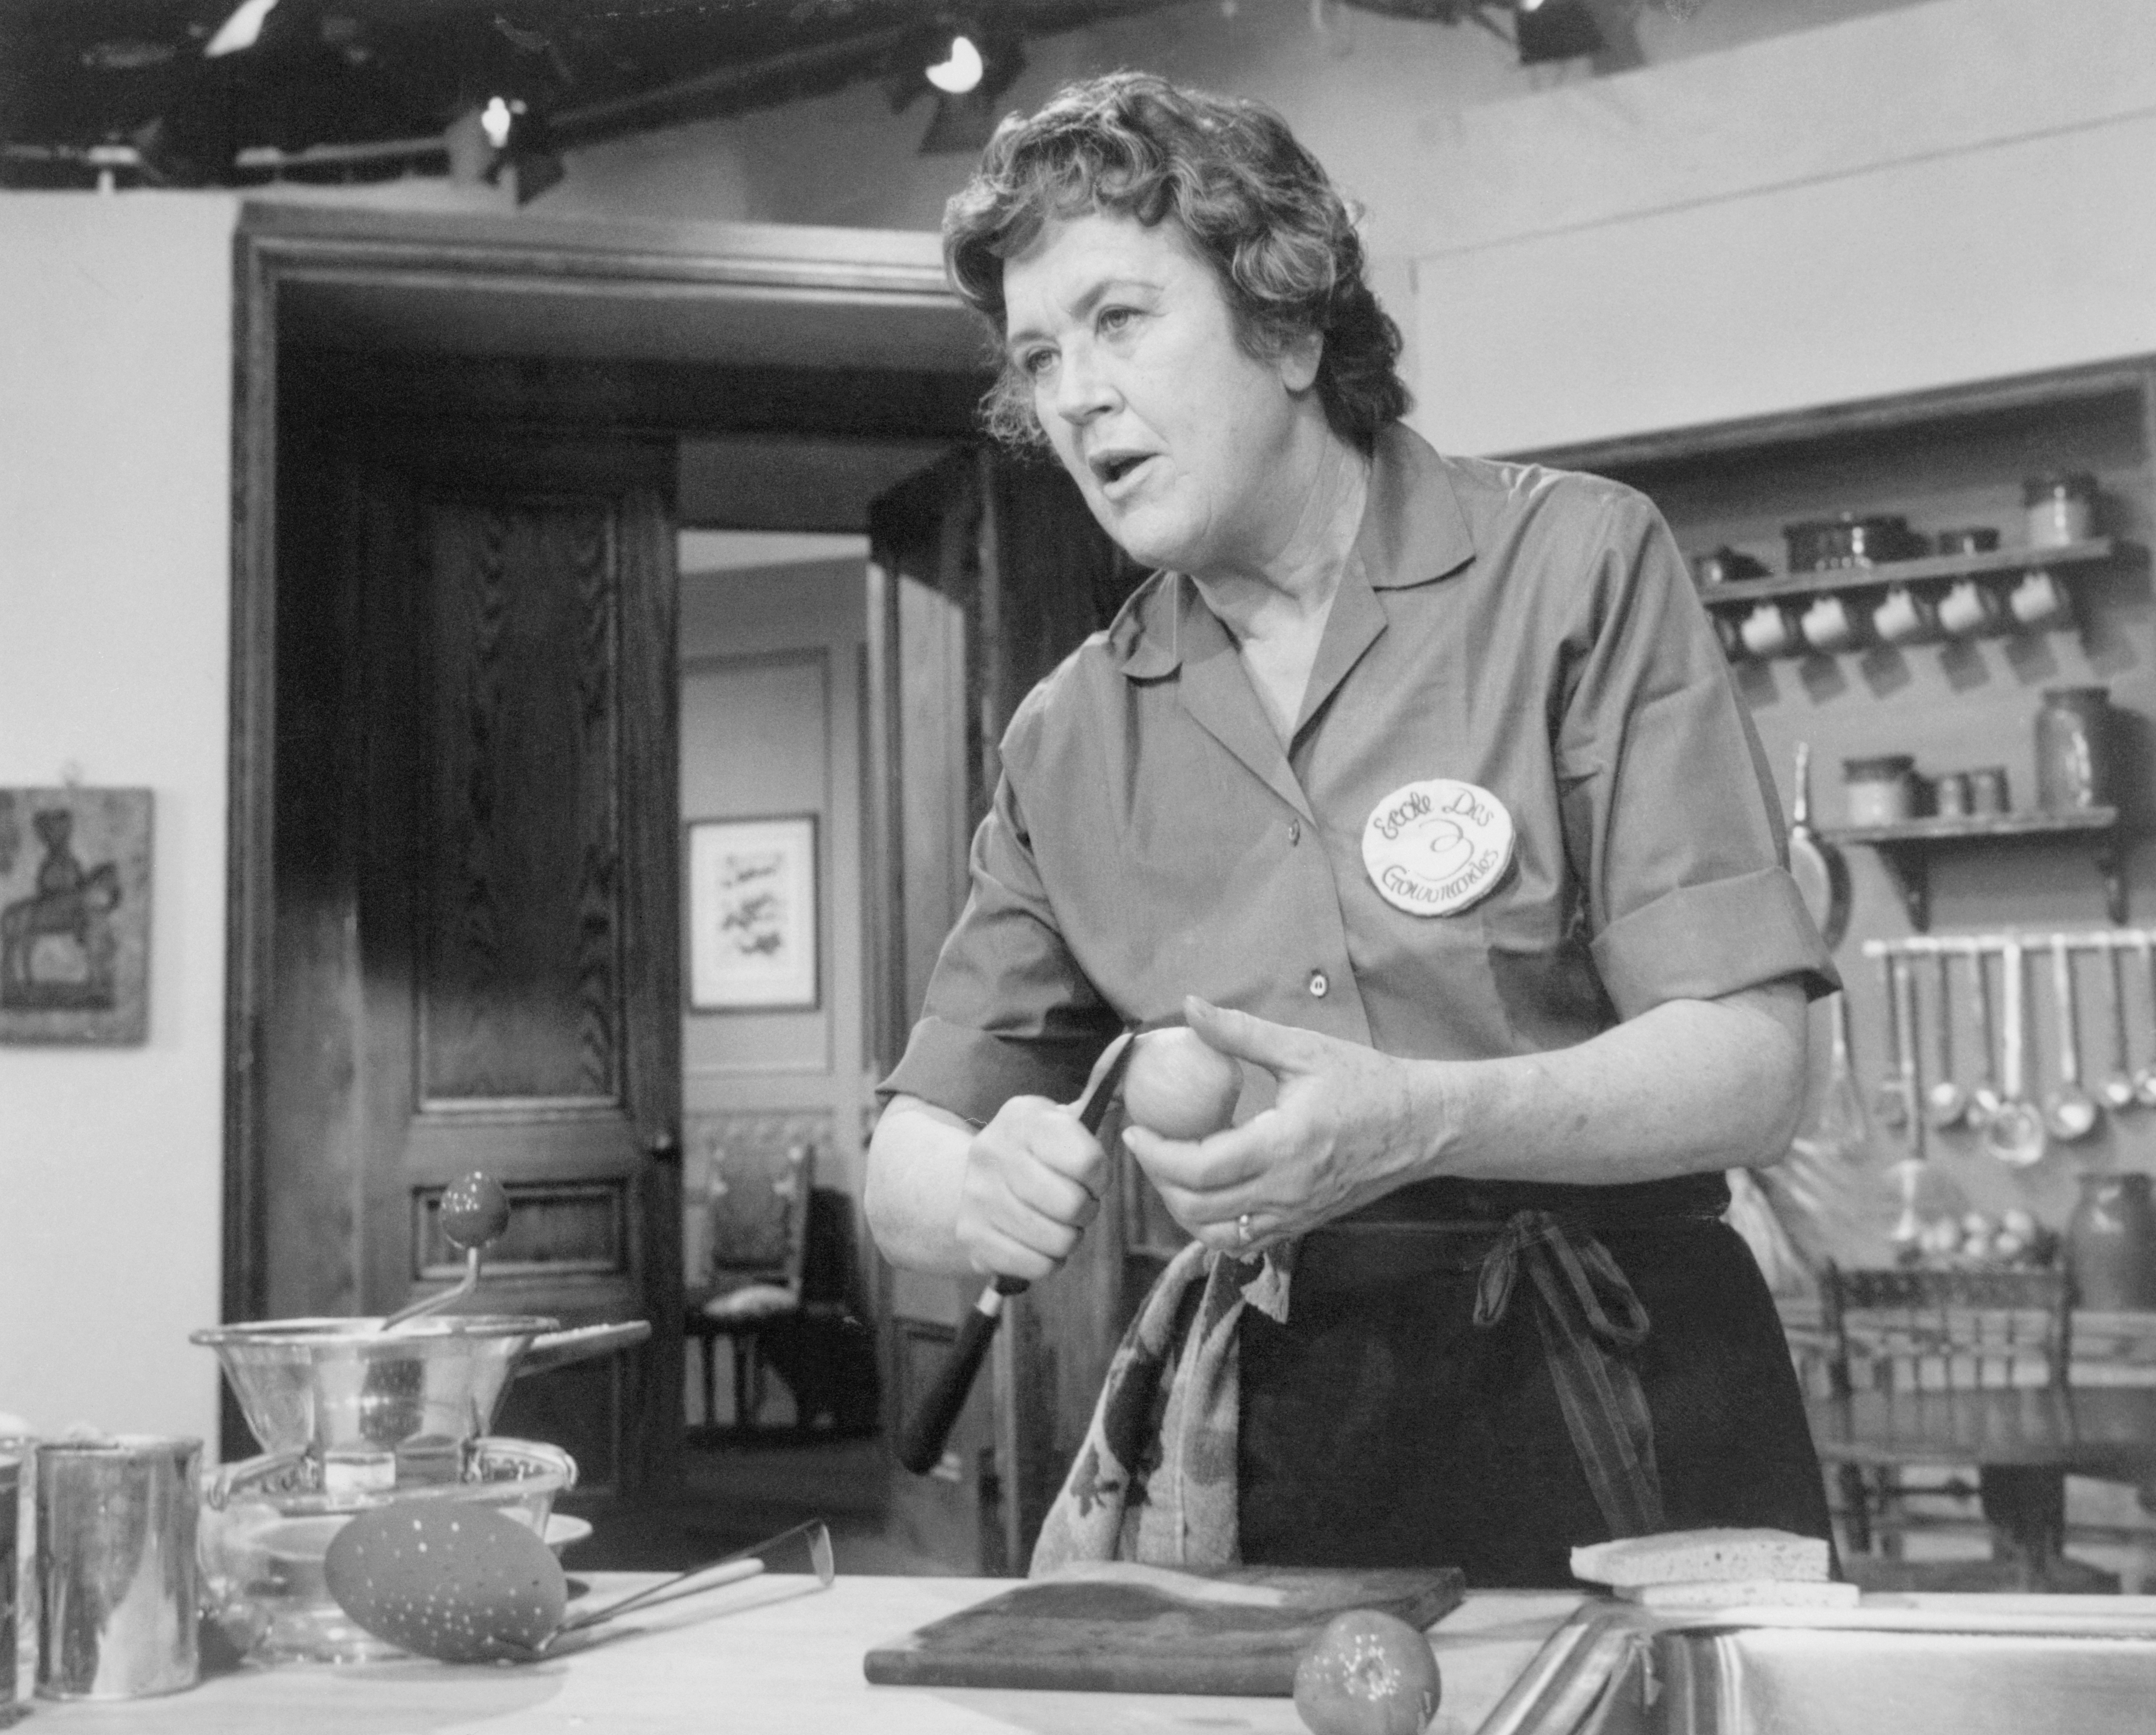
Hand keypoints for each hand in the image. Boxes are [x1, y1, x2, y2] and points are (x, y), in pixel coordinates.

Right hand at [953, 1068, 1113, 1280]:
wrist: (968, 1185)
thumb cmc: (1039, 1153)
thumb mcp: (1063, 1119)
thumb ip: (1100, 1088)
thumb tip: (1128, 1044)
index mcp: (1022, 1118)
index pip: (1087, 1160)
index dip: (1100, 1176)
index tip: (1093, 1176)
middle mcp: (993, 1152)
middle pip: (1072, 1205)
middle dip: (1086, 1210)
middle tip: (1076, 1203)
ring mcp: (977, 1197)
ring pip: (1057, 1240)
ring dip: (1068, 1237)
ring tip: (1056, 1220)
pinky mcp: (972, 1238)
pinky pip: (1037, 1265)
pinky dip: (1047, 1260)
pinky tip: (1037, 1240)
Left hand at [1122, 996, 1429, 1253]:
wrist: (1423, 1126)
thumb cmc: (1368, 1082)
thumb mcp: (1304, 1048)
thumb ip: (1241, 1033)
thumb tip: (1189, 1007)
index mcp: (1285, 1146)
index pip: (1200, 1167)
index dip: (1155, 1154)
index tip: (1133, 1127)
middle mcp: (1288, 1191)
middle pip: (1198, 1207)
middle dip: (1158, 1179)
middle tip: (1144, 1143)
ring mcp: (1296, 1215)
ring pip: (1216, 1234)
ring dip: (1181, 1207)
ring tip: (1167, 1168)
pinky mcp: (1303, 1224)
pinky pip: (1243, 1242)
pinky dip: (1211, 1227)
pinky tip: (1203, 1194)